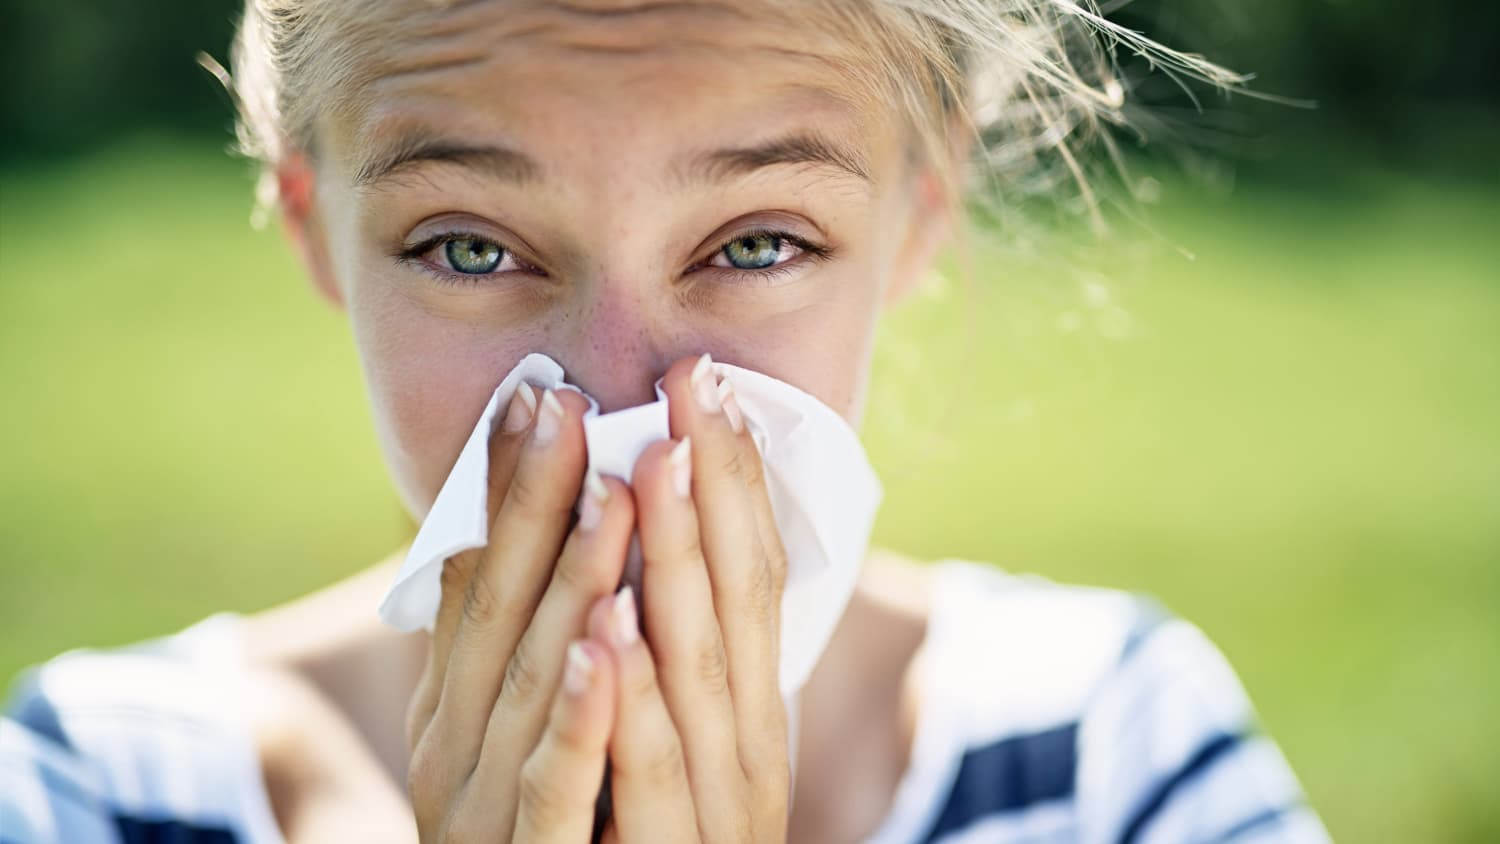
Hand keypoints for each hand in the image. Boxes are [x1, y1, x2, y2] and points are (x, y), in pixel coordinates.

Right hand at [404, 383, 637, 841]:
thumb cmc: (521, 829)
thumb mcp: (495, 731)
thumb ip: (499, 646)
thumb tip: (492, 535)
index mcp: (454, 706)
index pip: (477, 578)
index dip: (504, 489)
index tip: (537, 395)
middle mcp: (457, 747)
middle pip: (500, 612)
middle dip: (535, 505)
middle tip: (570, 406)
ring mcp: (486, 808)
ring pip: (534, 683)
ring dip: (571, 584)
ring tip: (612, 492)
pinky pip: (558, 787)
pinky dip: (582, 714)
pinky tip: (609, 644)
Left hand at [585, 354, 791, 842]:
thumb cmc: (643, 833)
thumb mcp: (669, 733)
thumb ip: (672, 651)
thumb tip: (643, 544)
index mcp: (743, 706)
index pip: (751, 576)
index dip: (736, 481)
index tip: (710, 387)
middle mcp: (745, 747)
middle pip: (736, 605)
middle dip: (713, 490)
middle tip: (692, 385)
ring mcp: (714, 807)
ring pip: (698, 674)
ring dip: (676, 567)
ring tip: (649, 467)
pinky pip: (646, 779)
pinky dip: (631, 704)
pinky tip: (608, 634)